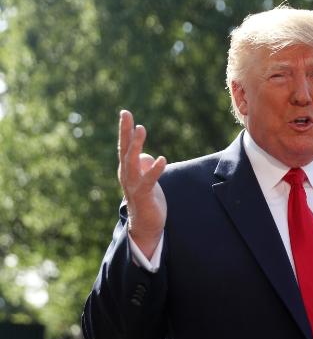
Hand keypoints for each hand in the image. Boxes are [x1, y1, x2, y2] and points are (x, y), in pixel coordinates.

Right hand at [117, 110, 166, 258]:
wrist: (145, 225)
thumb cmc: (146, 199)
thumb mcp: (145, 179)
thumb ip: (145, 166)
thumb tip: (148, 157)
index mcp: (127, 169)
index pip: (125, 146)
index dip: (125, 130)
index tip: (125, 113)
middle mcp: (126, 174)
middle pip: (125, 149)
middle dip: (126, 131)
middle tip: (126, 115)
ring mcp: (133, 184)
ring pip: (133, 161)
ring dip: (136, 145)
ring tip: (141, 128)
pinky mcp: (144, 195)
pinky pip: (149, 180)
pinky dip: (155, 170)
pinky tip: (162, 159)